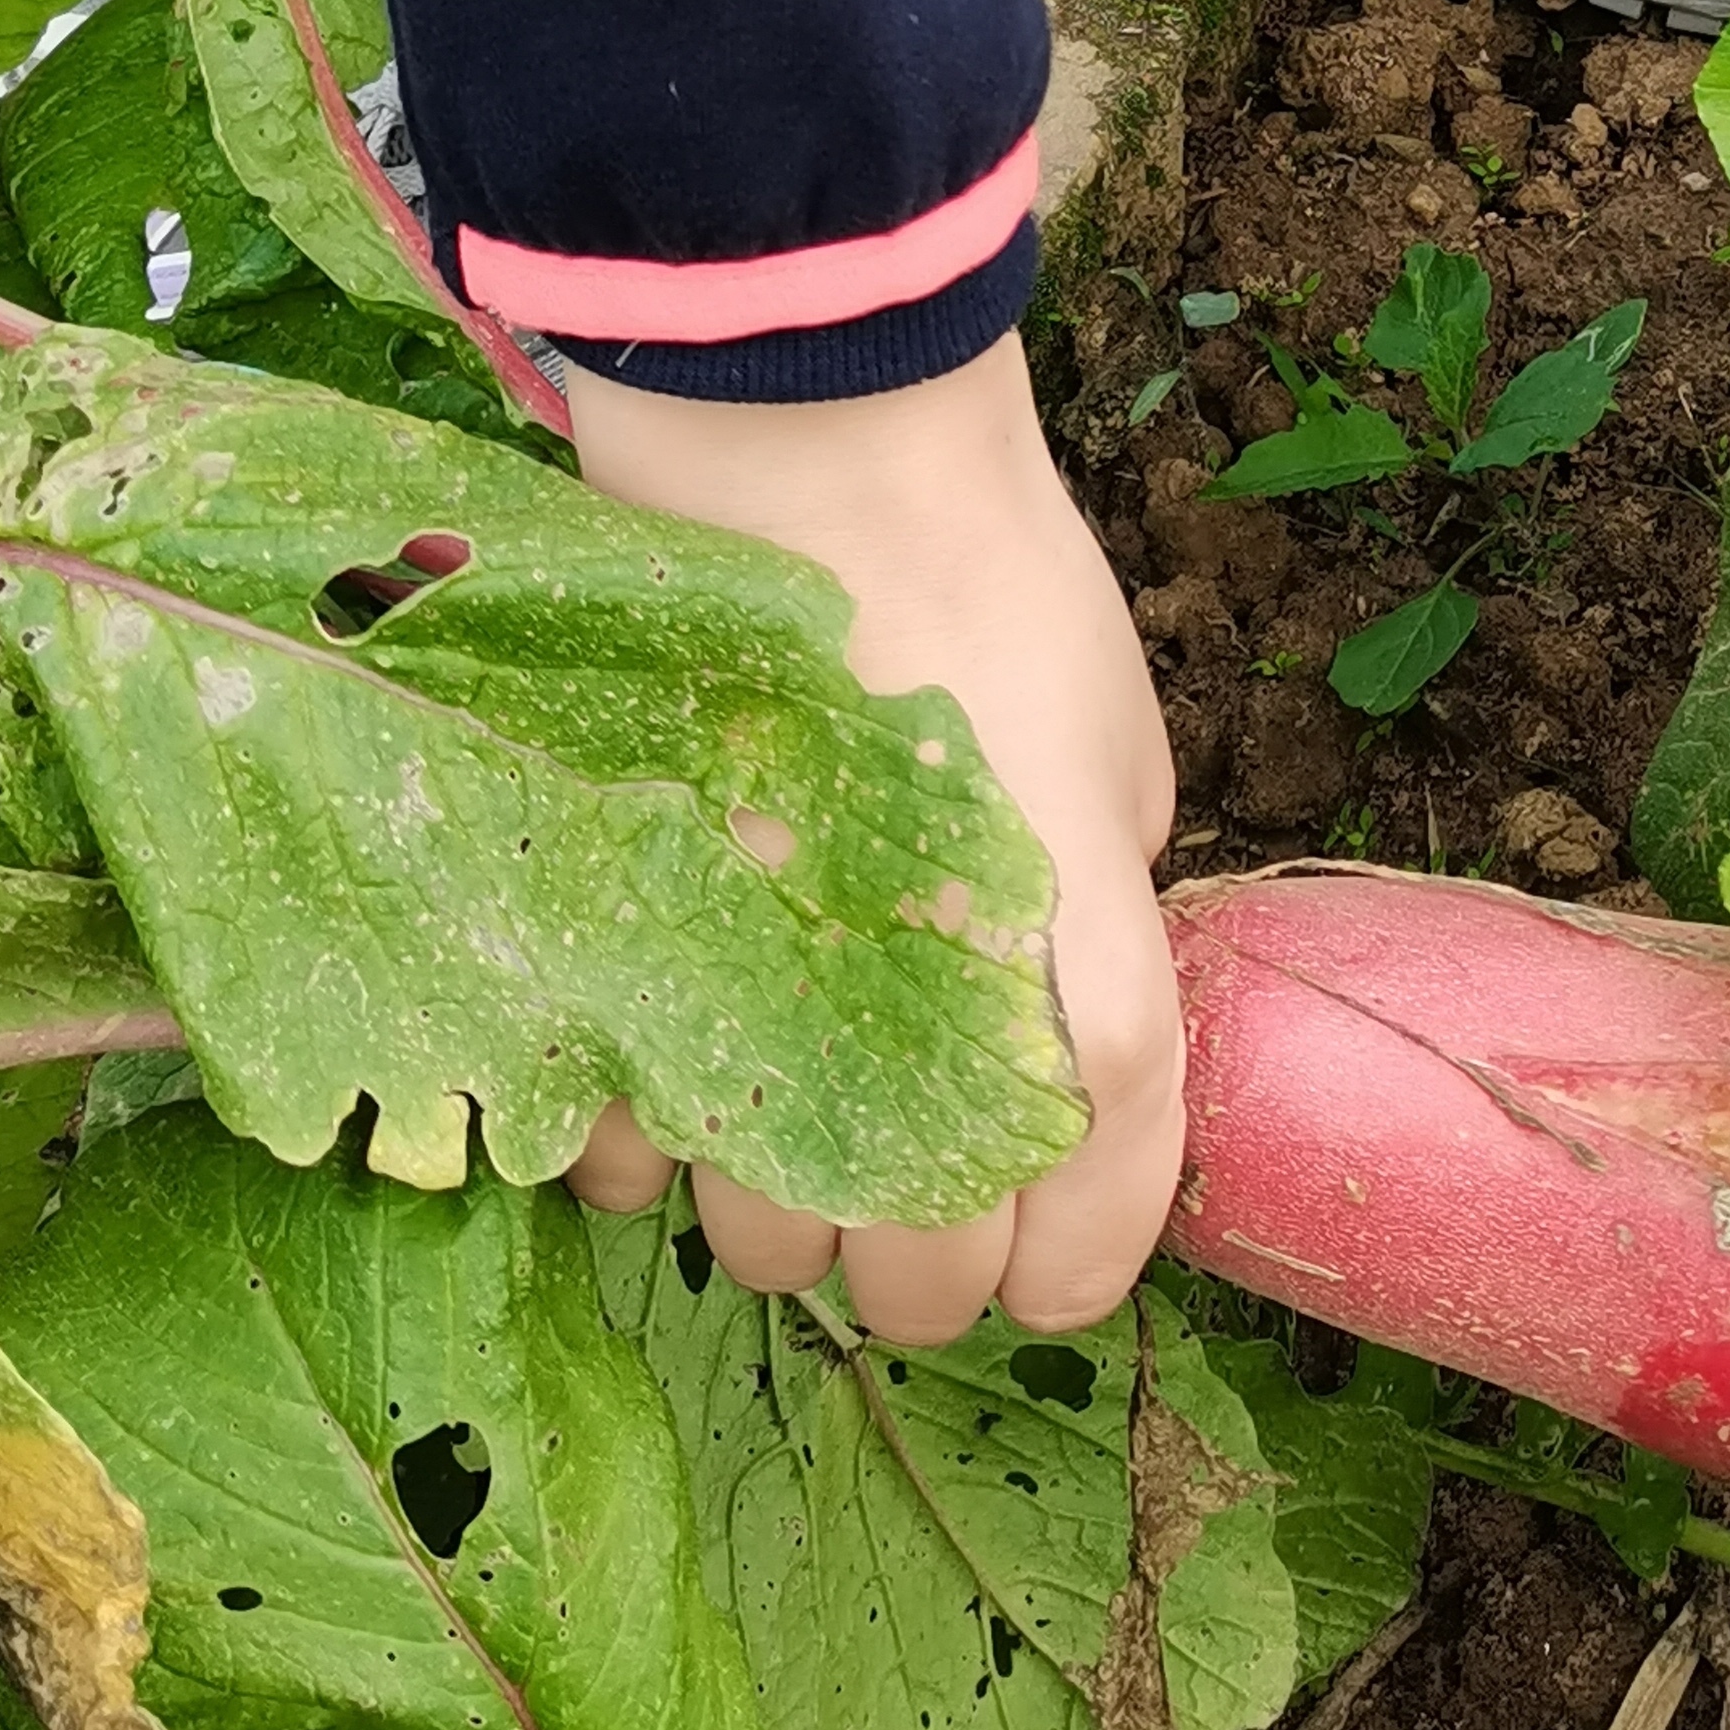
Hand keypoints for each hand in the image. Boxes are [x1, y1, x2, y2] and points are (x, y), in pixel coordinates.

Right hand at [560, 332, 1182, 1342]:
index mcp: (1074, 963)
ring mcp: (757, 1011)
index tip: (1053, 1267)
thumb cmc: (984, 568)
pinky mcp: (618, 977)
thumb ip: (1103, 895)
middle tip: (911, 1176)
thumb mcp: (1112, 744)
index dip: (1079, 1262)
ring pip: (767, 1243)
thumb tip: (1070, 984)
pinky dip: (649, 1144)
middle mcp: (920, 1026)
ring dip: (785, 1205)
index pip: (1097, 1206)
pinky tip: (677, 1050)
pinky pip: (624, 1161)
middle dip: (924, 1263)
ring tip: (789, 1096)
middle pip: (922, 1276)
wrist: (809, 452)